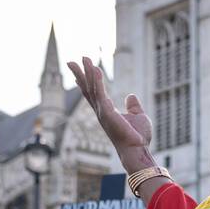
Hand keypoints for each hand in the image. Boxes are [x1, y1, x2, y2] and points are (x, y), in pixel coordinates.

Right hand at [66, 56, 152, 173]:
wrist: (138, 150)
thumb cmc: (138, 137)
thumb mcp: (138, 116)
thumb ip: (133, 106)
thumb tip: (131, 96)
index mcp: (107, 112)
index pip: (93, 95)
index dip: (86, 83)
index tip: (79, 73)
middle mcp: (101, 111)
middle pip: (87, 89)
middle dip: (79, 75)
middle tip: (71, 62)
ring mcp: (102, 112)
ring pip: (92, 88)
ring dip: (87, 72)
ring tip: (84, 58)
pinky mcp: (107, 112)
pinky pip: (100, 92)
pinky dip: (97, 80)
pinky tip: (95, 68)